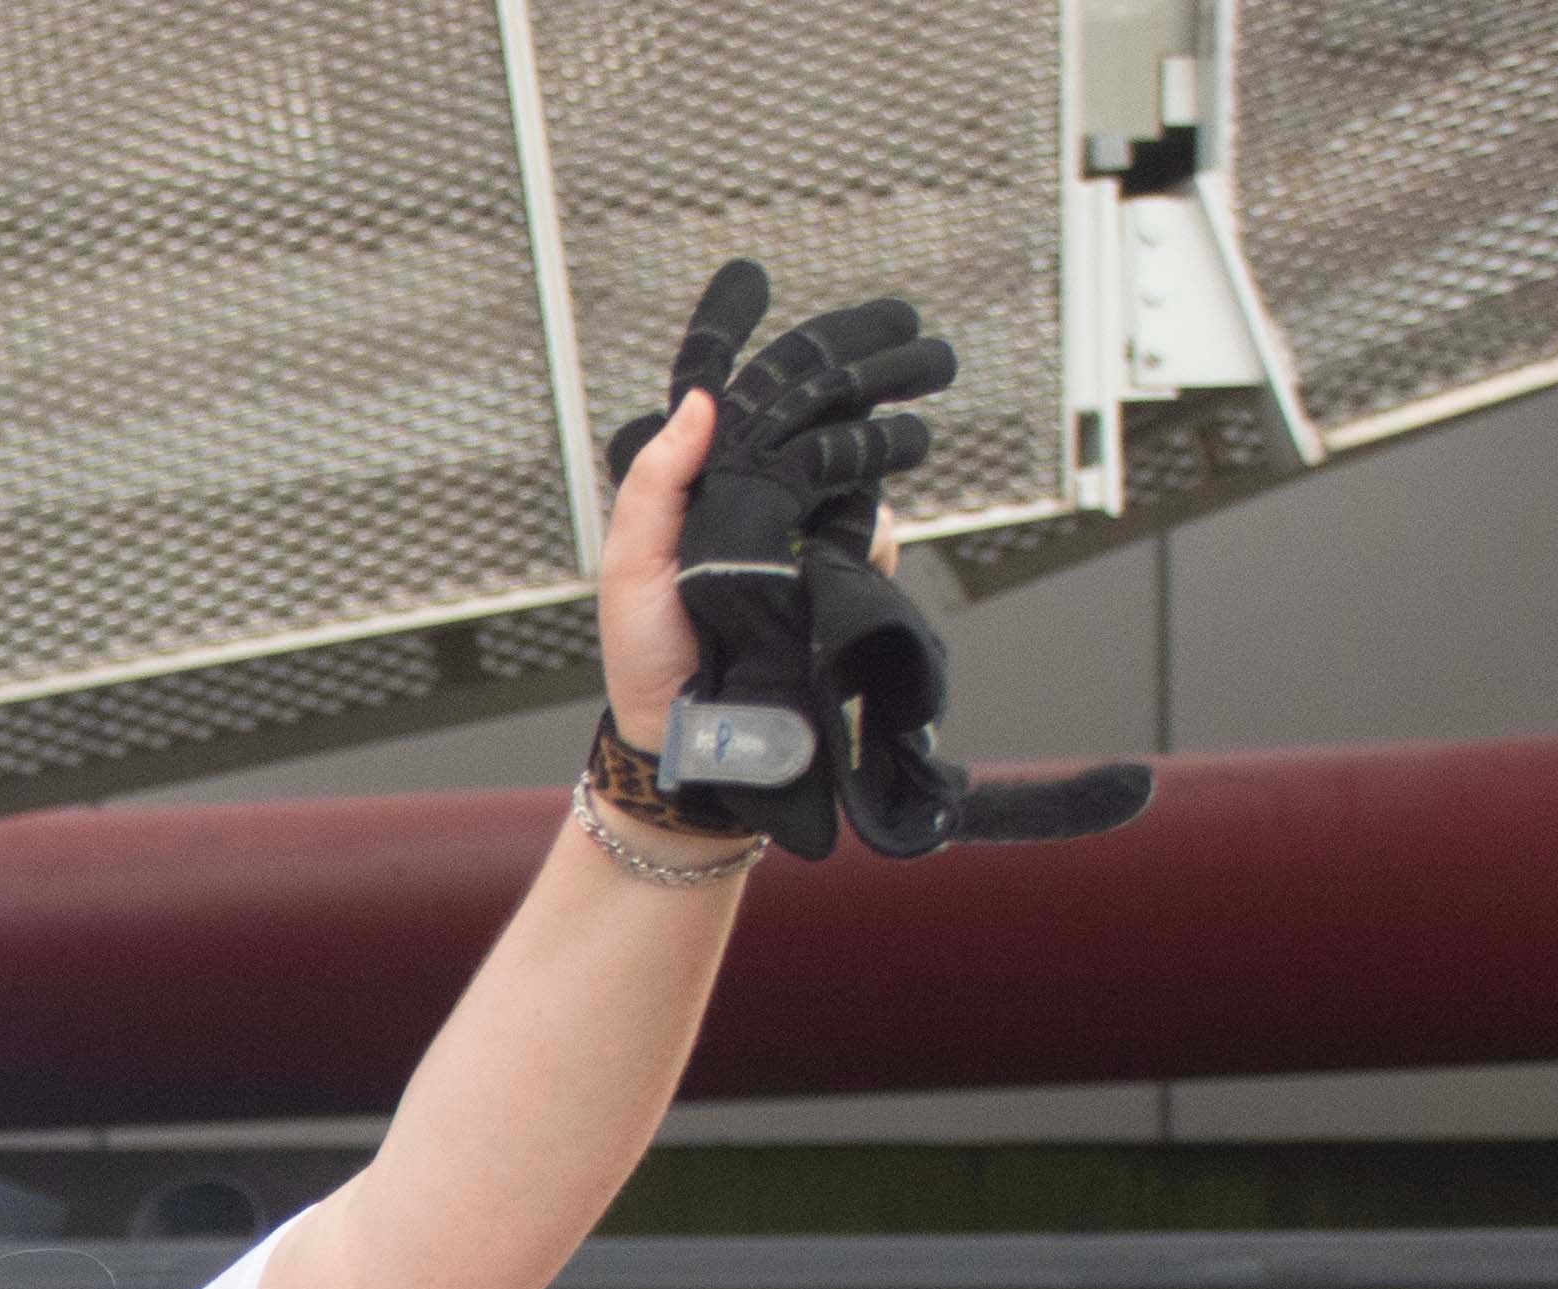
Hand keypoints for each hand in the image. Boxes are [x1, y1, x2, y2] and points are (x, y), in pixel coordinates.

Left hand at [600, 263, 950, 853]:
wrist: (695, 740)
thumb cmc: (646, 658)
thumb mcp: (629, 570)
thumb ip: (657, 483)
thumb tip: (701, 399)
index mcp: (692, 485)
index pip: (717, 393)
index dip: (729, 331)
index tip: (749, 278)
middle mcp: (749, 494)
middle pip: (807, 402)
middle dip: (856, 352)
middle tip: (906, 320)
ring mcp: (798, 527)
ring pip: (852, 450)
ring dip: (888, 417)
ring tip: (927, 378)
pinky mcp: (837, 566)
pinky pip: (873, 521)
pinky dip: (877, 514)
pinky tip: (868, 521)